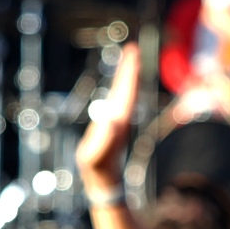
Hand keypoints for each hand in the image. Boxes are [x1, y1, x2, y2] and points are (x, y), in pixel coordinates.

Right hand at [77, 43, 138, 185]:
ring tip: (128, 60)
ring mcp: (118, 121)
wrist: (104, 179)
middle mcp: (121, 117)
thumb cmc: (97, 167)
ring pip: (124, 93)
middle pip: (128, 88)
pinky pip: (118, 100)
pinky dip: (120, 88)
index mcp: (119, 119)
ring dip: (126, 76)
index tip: (133, 54)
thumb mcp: (96, 155)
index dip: (129, 73)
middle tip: (132, 48)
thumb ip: (105, 140)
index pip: (127, 91)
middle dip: (130, 68)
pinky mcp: (113, 125)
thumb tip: (112, 120)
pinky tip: (119, 84)